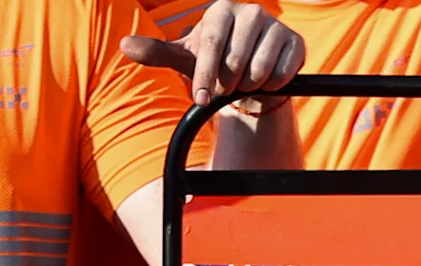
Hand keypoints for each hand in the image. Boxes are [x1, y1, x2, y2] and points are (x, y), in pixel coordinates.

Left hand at [123, 0, 305, 104]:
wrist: (250, 74)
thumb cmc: (214, 63)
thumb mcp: (185, 59)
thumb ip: (156, 52)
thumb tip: (124, 45)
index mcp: (221, 10)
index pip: (211, 44)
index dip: (206, 75)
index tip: (202, 100)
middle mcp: (251, 11)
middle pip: (235, 61)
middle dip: (227, 84)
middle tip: (226, 85)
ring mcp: (276, 25)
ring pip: (259, 70)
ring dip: (248, 86)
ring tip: (244, 81)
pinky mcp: (296, 43)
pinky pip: (281, 75)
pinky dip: (271, 86)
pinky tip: (265, 81)